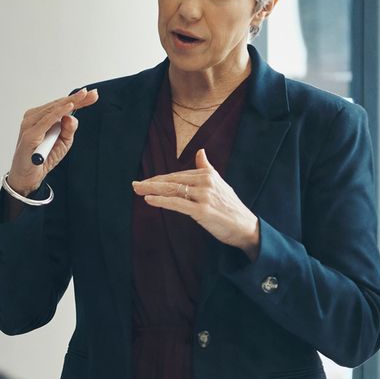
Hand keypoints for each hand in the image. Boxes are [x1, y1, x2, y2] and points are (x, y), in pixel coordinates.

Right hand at [7, 88, 100, 194]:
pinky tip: (69, 106)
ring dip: (69, 102)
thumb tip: (71, 116)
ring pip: (53, 109)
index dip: (77, 100)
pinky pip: (47, 120)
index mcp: (41, 118)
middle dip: (77, 99)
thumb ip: (69, 130)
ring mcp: (30, 125)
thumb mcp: (63, 143)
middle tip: (93, 94)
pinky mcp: (30, 135)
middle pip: (58, 105)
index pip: (60, 106)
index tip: (92, 95)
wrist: (28, 177)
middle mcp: (33, 118)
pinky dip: (58, 113)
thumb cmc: (43, 159)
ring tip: (83, 96)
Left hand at [132, 149, 262, 257]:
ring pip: (172, 190)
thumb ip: (207, 168)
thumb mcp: (219, 183)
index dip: (159, 178)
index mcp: (208, 174)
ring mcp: (204, 196)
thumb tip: (200, 152)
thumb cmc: (230, 207)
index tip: (145, 181)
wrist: (245, 226)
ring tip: (138, 190)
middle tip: (135, 185)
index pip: (178, 175)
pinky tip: (149, 199)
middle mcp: (205, 182)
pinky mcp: (202, 210)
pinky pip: (177, 203)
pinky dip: (161, 200)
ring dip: (152, 189)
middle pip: (172, 180)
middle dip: (152, 183)